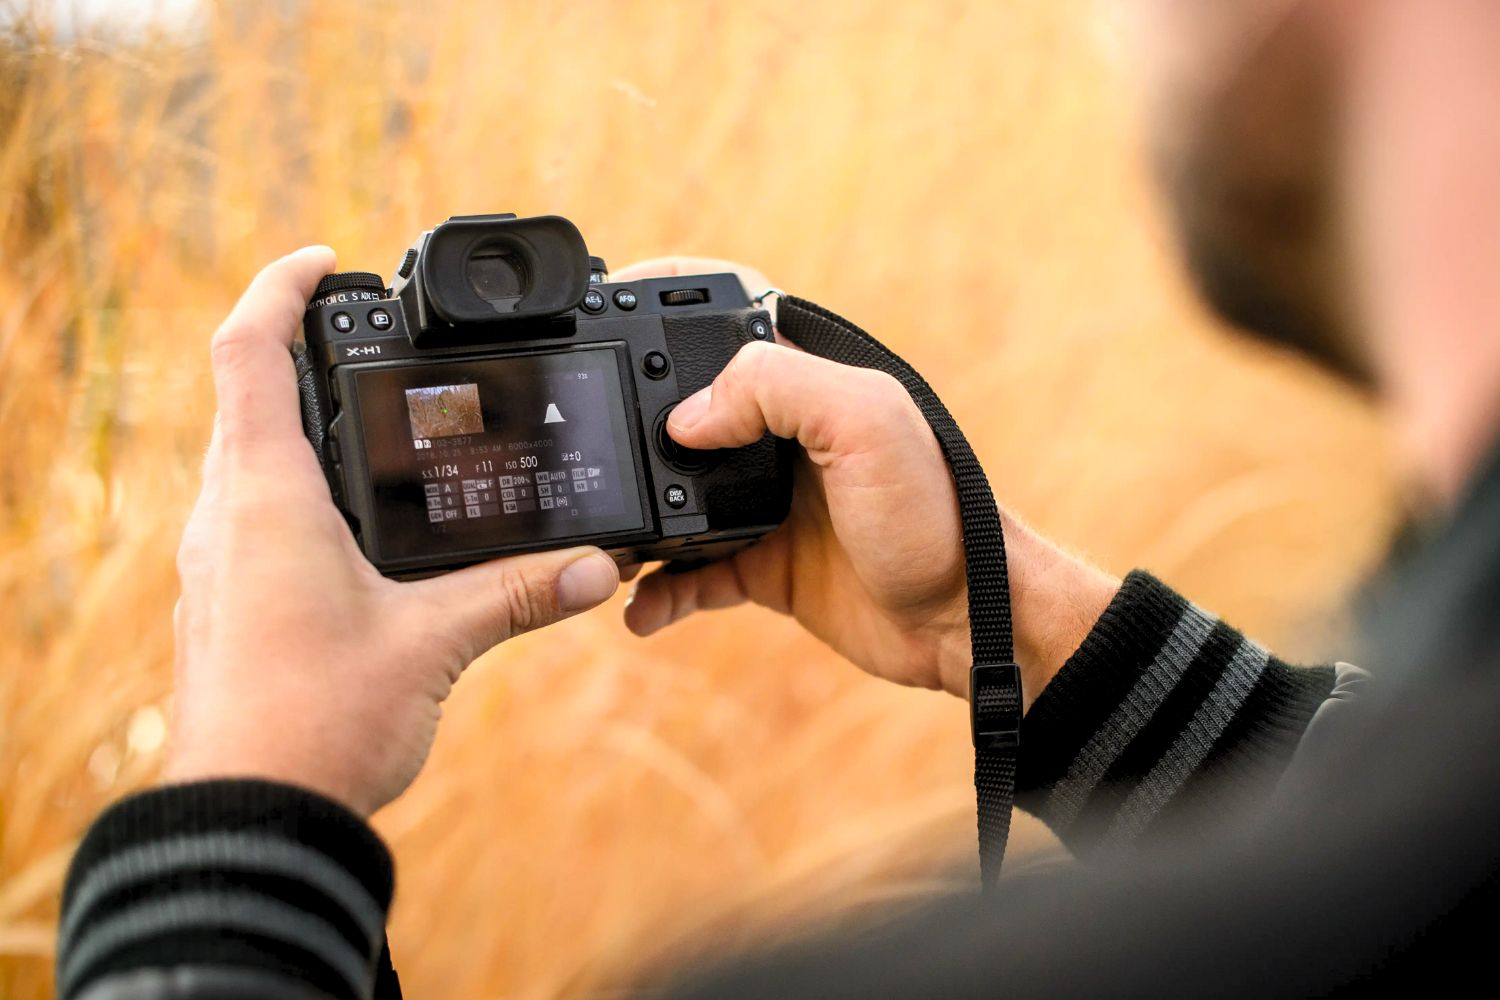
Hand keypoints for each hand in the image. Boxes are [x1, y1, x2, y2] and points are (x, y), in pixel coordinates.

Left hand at [165, 248, 620, 815]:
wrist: (251, 818)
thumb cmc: (316, 725)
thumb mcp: (435, 644)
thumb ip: (521, 593)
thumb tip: (599, 567)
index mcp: (266, 494)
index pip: (248, 352)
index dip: (280, 288)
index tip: (325, 261)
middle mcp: (227, 515)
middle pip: (246, 396)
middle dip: (302, 353)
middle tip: (370, 341)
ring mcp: (218, 561)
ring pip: (246, 458)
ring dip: (300, 424)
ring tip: (375, 423)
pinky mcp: (227, 602)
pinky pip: (253, 514)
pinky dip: (299, 488)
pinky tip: (358, 525)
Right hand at [614, 258, 1118, 702]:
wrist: (964, 621)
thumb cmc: (938, 513)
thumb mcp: (866, 424)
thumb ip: (777, 389)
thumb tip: (687, 417)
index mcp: (804, 380)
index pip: (720, 318)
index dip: (662, 299)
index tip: (602, 302)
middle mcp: (777, 435)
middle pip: (677, 409)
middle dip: (625, 422)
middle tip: (582, 443)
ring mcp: (764, 502)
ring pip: (671, 496)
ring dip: (633, 518)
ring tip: (603, 541)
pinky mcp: (763, 566)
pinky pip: (690, 576)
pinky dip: (659, 592)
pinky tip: (641, 607)